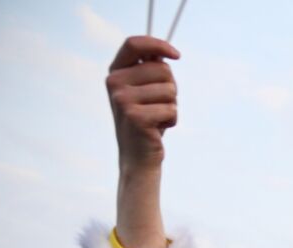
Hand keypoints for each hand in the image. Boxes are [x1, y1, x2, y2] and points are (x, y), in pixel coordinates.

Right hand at [107, 37, 179, 172]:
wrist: (138, 157)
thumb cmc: (147, 121)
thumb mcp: (146, 92)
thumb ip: (152, 70)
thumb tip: (165, 53)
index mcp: (115, 72)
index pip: (134, 44)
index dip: (158, 44)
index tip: (177, 55)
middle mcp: (114, 83)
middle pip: (163, 70)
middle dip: (171, 88)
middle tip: (159, 105)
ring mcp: (122, 99)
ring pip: (170, 90)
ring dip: (172, 106)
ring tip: (157, 117)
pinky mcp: (135, 116)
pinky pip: (171, 109)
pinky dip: (172, 120)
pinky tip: (158, 129)